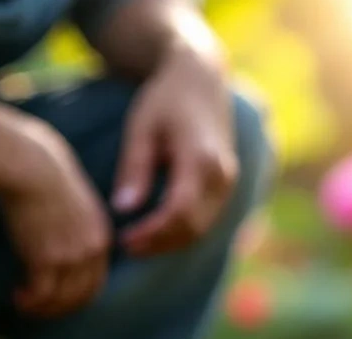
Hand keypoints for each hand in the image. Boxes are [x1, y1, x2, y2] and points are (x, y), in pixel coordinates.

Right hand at [0, 120, 110, 317]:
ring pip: (61, 300)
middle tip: (38, 307)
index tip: (55, 296)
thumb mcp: (69, 194)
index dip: (75, 295)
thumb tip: (58, 213)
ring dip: (42, 307)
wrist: (29, 163)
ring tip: (24, 303)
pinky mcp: (47, 259)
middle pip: (82, 296)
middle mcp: (91, 249)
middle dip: (60, 308)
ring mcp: (71, 256)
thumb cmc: (41, 168)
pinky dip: (30, 301)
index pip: (95, 280)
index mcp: (99, 234)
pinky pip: (41, 294)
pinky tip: (18, 296)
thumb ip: (71, 214)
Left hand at [113, 46, 237, 254]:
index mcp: (201, 158)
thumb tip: (123, 210)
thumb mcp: (141, 128)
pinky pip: (207, 221)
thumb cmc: (165, 100)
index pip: (179, 211)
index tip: (124, 238)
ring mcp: (229, 183)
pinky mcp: (227, 187)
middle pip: (193, 227)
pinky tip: (156, 232)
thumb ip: (134, 168)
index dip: (152, 232)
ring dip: (170, 242)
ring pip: (202, 229)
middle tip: (125, 245)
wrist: (202, 80)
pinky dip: (182, 232)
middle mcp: (222, 175)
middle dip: (159, 243)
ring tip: (138, 241)